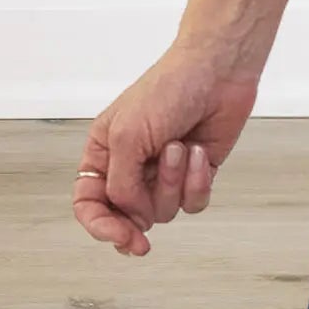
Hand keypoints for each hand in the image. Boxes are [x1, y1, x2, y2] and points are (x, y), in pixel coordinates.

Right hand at [71, 40, 259, 256]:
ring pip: (163, 211)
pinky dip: (197, 182)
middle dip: (137, 222)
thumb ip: (121, 185)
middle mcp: (132, 165)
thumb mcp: (127, 136)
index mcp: (104, 152)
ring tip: (179, 146)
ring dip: (172, 183)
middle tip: (142, 238)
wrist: (219, 70)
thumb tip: (132, 216)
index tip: (121, 237)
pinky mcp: (195, 173)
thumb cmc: (169, 88)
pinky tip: (199, 152)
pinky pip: (193, 202)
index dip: (100, 227)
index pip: (89, 204)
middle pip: (126, 216)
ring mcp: (165, 171)